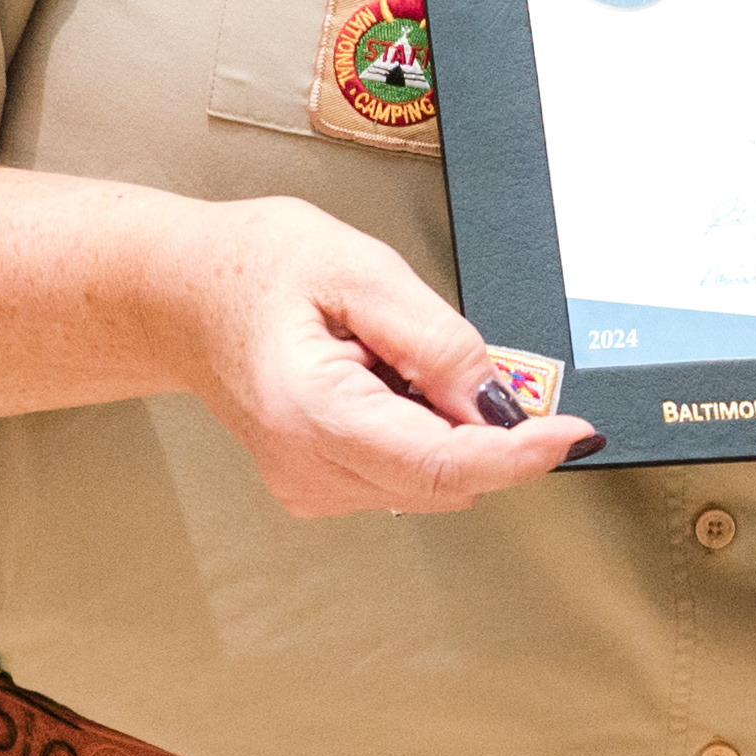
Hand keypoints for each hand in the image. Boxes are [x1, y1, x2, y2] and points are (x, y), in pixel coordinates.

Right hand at [167, 198, 595, 519]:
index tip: (573, 432)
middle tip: (439, 346)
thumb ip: (438, 338)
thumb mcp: (359, 269)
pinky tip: (377, 381)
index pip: (444, 465)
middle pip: (448, 480)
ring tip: (385, 356)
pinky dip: (419, 432)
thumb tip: (501, 401)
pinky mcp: (317, 487)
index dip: (521, 454)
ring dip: (445, 426)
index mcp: (315, 414)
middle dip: (480, 427)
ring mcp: (310, 487)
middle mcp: (308, 468)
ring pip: (433, 480)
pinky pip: (405, 473)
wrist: (181, 294)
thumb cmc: (254, 268)